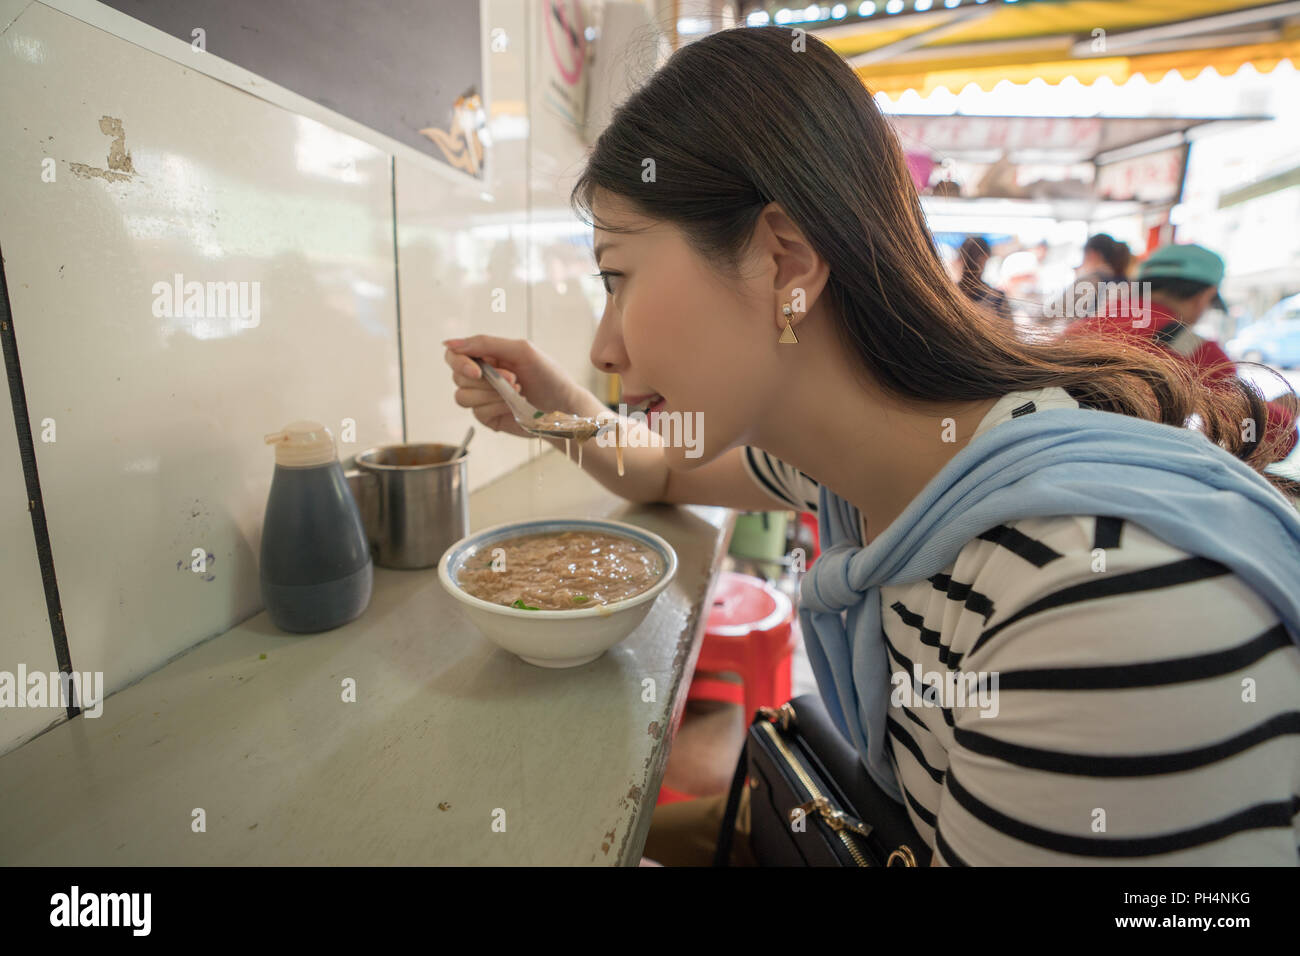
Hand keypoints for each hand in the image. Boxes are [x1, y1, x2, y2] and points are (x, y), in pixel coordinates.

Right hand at [442, 335, 590, 439]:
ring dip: (491, 395)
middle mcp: (481, 376)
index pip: (454, 355)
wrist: (565, 405)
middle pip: (457, 377)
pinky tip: (514, 405)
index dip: (459, 362)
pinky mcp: (489, 417)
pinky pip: (477, 413)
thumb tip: (448, 343)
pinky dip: (496, 407)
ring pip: (463, 397)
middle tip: (514, 379)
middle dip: (487, 380)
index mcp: (486, 356)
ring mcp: (483, 398)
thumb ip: (484, 344)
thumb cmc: (548, 374)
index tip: (478, 371)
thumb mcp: (520, 350)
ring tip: (517, 392)